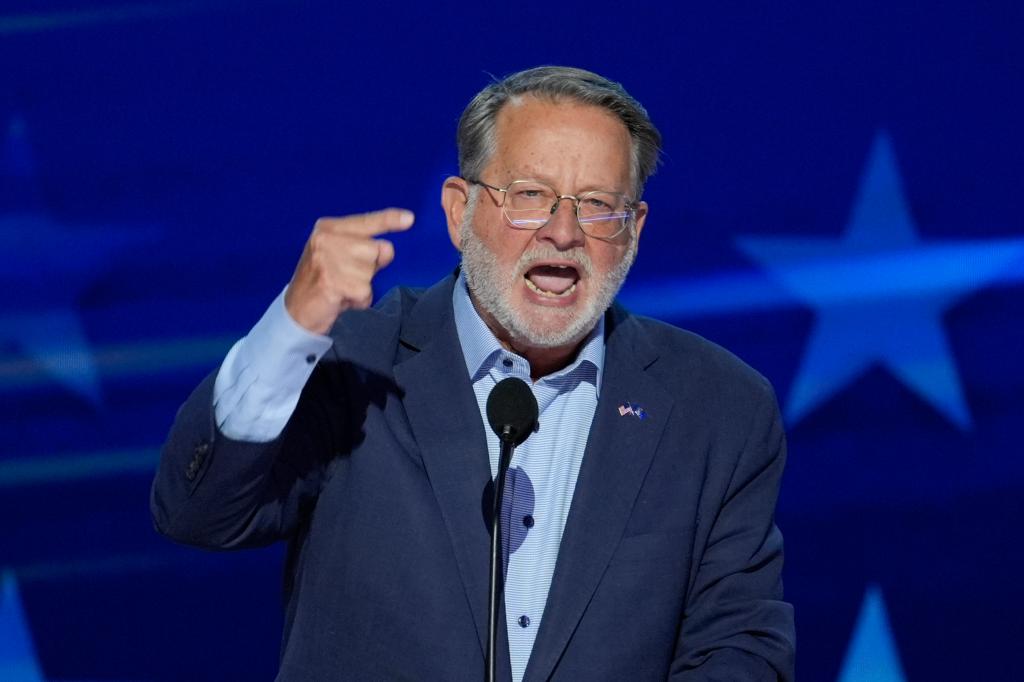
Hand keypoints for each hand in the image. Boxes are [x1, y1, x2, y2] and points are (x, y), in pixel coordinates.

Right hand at [284, 208, 413, 333]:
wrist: (296, 310)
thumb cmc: (322, 280)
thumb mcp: (339, 256)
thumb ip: (364, 248)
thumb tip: (388, 249)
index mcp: (328, 228)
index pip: (366, 221)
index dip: (389, 220)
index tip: (409, 218)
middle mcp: (326, 240)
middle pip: (376, 249)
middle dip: (370, 267)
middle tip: (347, 276)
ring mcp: (327, 260)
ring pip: (371, 272)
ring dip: (363, 286)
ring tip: (342, 288)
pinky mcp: (332, 282)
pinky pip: (365, 292)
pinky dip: (358, 300)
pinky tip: (341, 298)